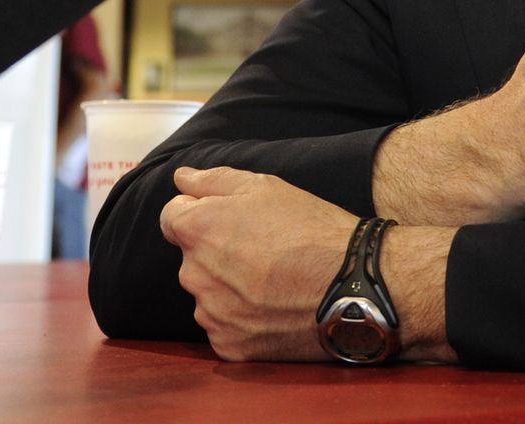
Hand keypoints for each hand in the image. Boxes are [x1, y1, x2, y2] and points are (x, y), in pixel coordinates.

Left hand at [158, 166, 357, 361]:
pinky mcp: (229, 345)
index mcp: (197, 230)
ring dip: (229, 287)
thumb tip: (182, 179)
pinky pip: (226, 327)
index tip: (232, 219)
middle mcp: (194, 274)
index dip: (200, 212)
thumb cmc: (311, 228)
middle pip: (193, 258)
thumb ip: (214, 180)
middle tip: (263, 248)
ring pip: (209, 294)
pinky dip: (244, 318)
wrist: (352, 282)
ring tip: (274, 280)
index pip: (172, 218)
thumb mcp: (266, 187)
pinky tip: (275, 306)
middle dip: (217, 251)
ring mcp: (211, 314)